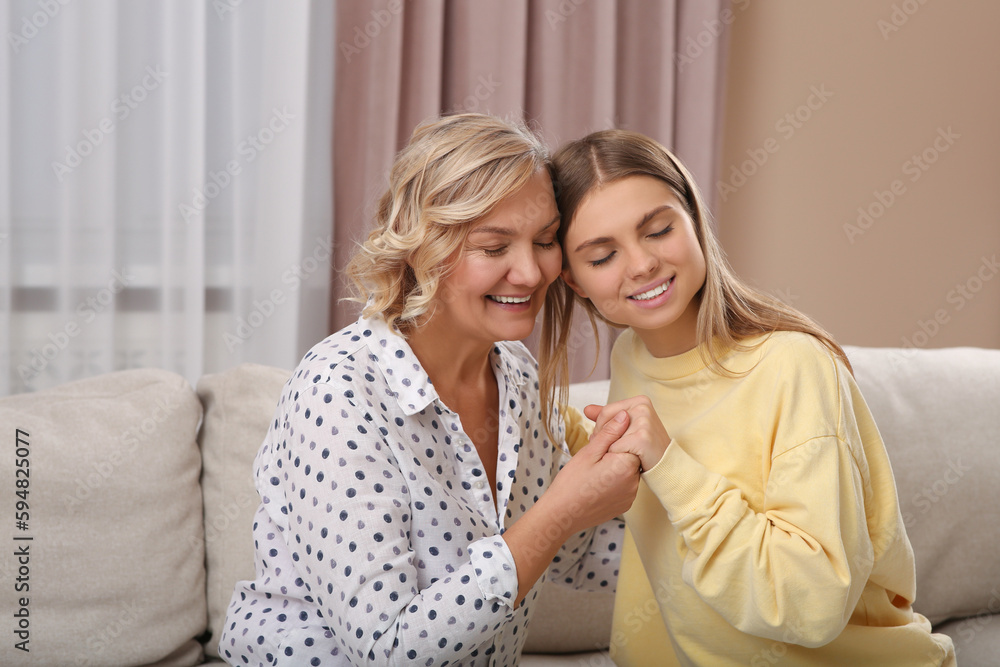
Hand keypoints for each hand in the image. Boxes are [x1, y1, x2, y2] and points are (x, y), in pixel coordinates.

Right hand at [545, 409, 640, 534]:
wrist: (562, 515)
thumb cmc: (571, 483)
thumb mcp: (589, 452)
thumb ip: (610, 432)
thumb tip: (625, 415)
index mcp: (626, 466)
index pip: (630, 441)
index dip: (614, 438)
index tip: (596, 444)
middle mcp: (634, 482)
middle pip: (630, 456)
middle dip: (615, 452)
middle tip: (593, 458)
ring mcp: (630, 496)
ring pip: (627, 470)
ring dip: (615, 466)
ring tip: (593, 473)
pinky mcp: (625, 505)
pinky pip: (624, 486)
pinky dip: (614, 481)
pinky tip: (597, 483)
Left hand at [584, 396, 670, 472]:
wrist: (666, 466)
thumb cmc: (645, 446)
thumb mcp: (626, 428)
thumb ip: (607, 417)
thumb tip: (586, 409)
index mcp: (640, 401)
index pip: (606, 412)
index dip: (602, 429)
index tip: (610, 440)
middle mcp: (643, 407)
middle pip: (606, 423)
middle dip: (605, 438)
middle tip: (617, 449)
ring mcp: (644, 421)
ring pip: (610, 436)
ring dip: (612, 448)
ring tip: (626, 453)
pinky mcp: (642, 437)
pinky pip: (616, 447)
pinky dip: (618, 456)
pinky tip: (632, 458)